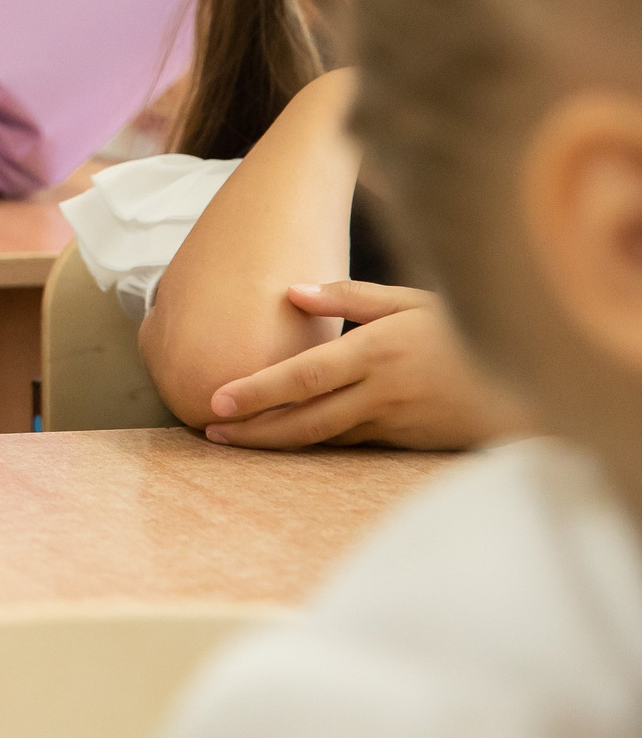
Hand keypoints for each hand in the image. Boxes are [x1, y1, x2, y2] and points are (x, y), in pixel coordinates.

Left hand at [202, 280, 526, 450]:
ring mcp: (395, 423)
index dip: (258, 392)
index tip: (216, 400)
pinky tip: (284, 443)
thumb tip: (292, 292)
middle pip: (305, 419)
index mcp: (376, 351)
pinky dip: (316, 445)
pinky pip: (351, 444)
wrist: (530, 378)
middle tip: (208, 431)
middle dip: (253, 430)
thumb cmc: (463, 328)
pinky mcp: (406, 442)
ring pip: (324, 438)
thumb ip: (349, 297)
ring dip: (277, 442)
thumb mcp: (411, 301)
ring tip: (233, 441)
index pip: (303, 377)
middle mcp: (381, 392)